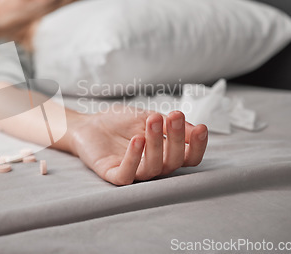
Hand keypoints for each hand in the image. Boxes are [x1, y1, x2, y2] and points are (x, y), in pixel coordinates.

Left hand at [67, 106, 207, 184]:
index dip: (198, 146)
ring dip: (156, 145)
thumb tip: (197, 129)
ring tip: (153, 121)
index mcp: (164, 154)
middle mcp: (152, 166)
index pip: (189, 157)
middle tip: (173, 116)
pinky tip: (137, 140)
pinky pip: (127, 174)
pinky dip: (133, 158)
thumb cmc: (120, 122)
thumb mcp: (148, 118)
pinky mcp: (113, 174)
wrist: (88, 124)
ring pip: (153, 168)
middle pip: (173, 162)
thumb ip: (169, 125)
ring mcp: (133, 172)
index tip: (202, 128)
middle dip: (176, 138)